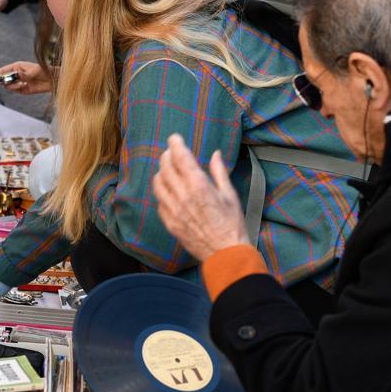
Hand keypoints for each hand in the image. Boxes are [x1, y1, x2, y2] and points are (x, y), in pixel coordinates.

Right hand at [0, 61, 52, 94]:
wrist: (53, 79)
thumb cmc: (44, 71)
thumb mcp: (33, 70)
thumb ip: (23, 75)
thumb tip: (15, 78)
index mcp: (17, 67)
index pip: (3, 70)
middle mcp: (16, 74)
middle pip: (3, 79)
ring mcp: (19, 82)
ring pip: (8, 86)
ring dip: (12, 85)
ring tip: (21, 84)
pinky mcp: (23, 90)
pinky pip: (15, 90)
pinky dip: (18, 89)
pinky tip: (24, 86)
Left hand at [151, 134, 249, 260]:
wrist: (225, 253)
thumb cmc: (232, 224)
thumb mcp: (230, 195)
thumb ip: (219, 172)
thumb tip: (215, 154)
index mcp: (199, 185)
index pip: (181, 157)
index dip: (176, 145)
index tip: (174, 138)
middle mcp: (182, 195)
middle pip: (166, 168)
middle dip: (167, 156)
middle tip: (171, 152)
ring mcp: (173, 210)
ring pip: (158, 184)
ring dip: (161, 173)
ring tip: (167, 169)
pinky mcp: (169, 222)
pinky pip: (160, 202)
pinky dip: (162, 192)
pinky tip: (168, 191)